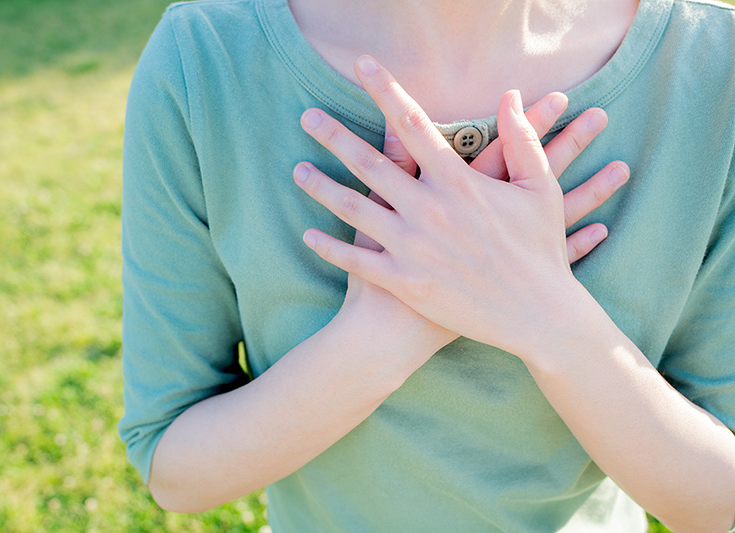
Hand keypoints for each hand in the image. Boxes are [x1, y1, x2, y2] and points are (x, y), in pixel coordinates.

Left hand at [294, 55, 626, 357]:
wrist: (537, 315)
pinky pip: (357, 261)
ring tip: (298, 170)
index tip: (362, 67)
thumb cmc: (541, 250)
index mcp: (459, 182)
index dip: (384, 90)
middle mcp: (429, 209)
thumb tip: (509, 96)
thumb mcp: (542, 190)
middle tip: (307, 116)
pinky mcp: (405, 282)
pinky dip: (330, 247)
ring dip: (322, 187)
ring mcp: (413, 247)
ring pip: (355, 209)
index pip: (411, 123)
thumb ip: (522, 139)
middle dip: (334, 136)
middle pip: (370, 162)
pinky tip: (308, 234)